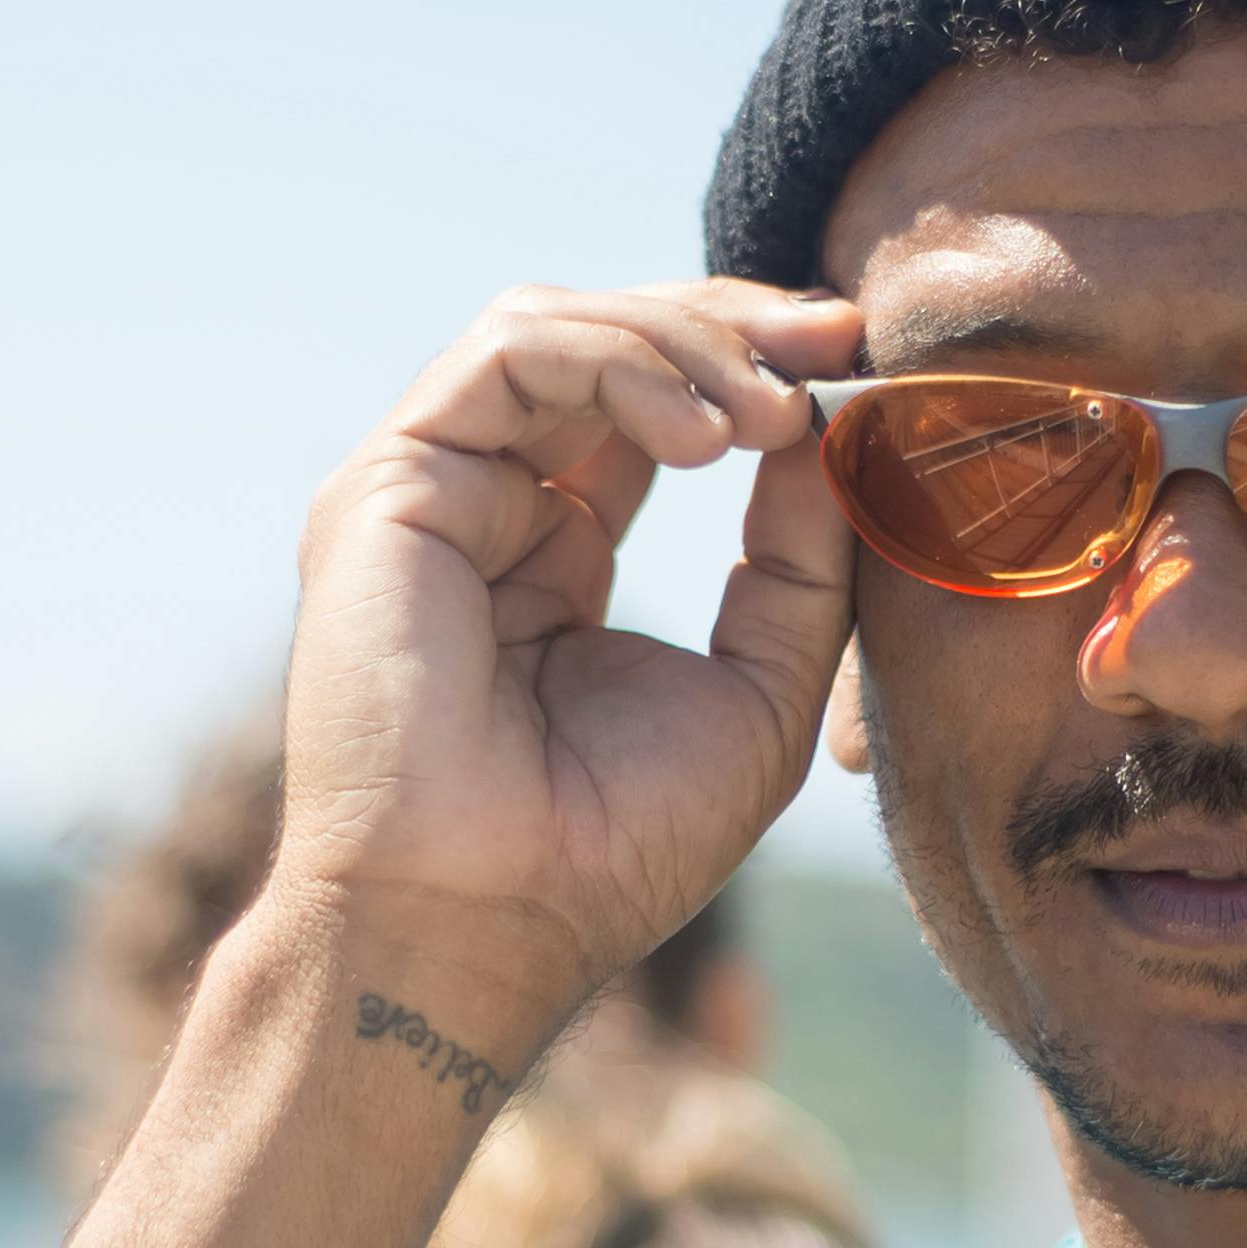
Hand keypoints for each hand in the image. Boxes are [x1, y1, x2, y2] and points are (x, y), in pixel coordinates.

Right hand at [273, 276, 865, 1031]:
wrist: (487, 923)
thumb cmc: (612, 848)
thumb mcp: (758, 689)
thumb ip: (797, 561)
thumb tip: (832, 428)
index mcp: (555, 555)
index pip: (650, 404)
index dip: (751, 363)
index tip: (856, 358)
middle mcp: (485, 509)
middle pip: (607, 343)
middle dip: (733, 325)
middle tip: (837, 340)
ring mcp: (430, 491)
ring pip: (560, 325)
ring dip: (686, 341)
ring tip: (772, 415)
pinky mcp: (390, 483)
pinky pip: (513, 351)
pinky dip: (622, 359)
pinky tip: (704, 438)